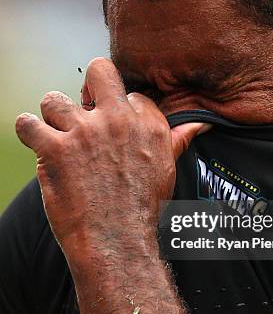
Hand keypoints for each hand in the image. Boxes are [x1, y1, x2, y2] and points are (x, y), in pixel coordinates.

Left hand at [15, 58, 207, 249]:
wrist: (117, 242)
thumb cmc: (143, 208)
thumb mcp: (167, 168)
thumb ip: (177, 139)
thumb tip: (202, 123)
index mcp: (148, 123)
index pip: (131, 93)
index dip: (120, 108)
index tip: (115, 127)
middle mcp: (118, 121)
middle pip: (99, 71)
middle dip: (90, 84)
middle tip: (84, 108)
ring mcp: (84, 133)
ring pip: (54, 99)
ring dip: (53, 115)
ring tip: (58, 132)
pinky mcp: (55, 150)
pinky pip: (28, 124)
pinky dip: (29, 132)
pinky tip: (38, 142)